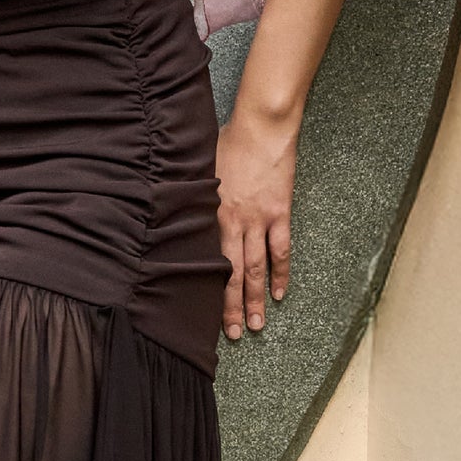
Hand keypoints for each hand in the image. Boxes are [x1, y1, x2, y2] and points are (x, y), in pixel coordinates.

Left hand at [215, 108, 297, 340]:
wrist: (261, 127)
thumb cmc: (227, 142)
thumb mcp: (201, 172)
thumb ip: (195, 198)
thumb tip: (180, 214)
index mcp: (209, 214)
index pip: (205, 261)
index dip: (205, 289)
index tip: (201, 312)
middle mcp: (233, 222)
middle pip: (231, 273)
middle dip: (232, 306)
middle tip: (235, 333)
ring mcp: (259, 220)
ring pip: (256, 268)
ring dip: (256, 298)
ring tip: (258, 324)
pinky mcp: (280, 213)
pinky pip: (281, 250)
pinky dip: (280, 273)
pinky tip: (279, 294)